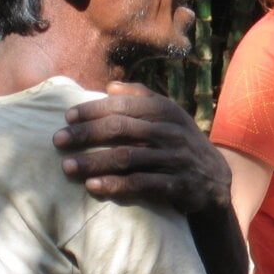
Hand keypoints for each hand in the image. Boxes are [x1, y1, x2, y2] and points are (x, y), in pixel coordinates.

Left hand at [53, 81, 230, 214]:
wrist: (215, 179)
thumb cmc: (181, 143)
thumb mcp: (170, 116)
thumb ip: (143, 98)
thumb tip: (110, 86)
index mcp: (167, 111)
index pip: (125, 105)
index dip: (94, 110)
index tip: (67, 116)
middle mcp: (171, 132)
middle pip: (122, 129)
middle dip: (87, 134)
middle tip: (58, 141)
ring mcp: (175, 159)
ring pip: (128, 157)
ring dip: (94, 162)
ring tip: (67, 167)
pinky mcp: (177, 184)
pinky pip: (142, 184)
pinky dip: (115, 185)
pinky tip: (93, 186)